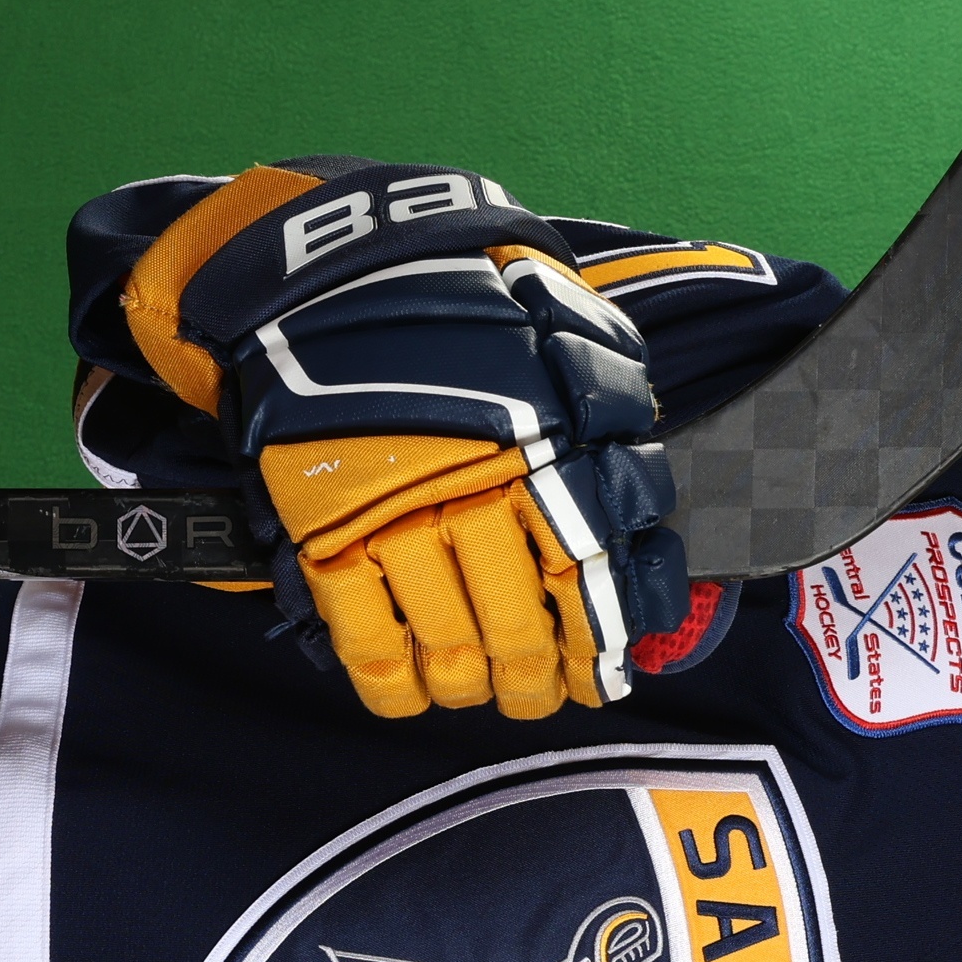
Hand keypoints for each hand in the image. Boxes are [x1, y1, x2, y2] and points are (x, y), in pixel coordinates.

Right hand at [246, 242, 681, 718]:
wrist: (323, 267)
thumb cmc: (455, 293)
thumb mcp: (555, 313)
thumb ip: (606, 389)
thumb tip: (637, 489)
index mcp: (543, 438)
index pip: (588, 571)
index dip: (602, 636)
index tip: (608, 669)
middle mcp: (476, 485)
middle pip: (522, 621)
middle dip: (540, 675)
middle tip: (546, 693)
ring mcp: (395, 514)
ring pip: (452, 644)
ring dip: (477, 687)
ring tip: (487, 694)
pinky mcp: (323, 530)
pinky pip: (365, 639)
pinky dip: (392, 683)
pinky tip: (413, 694)